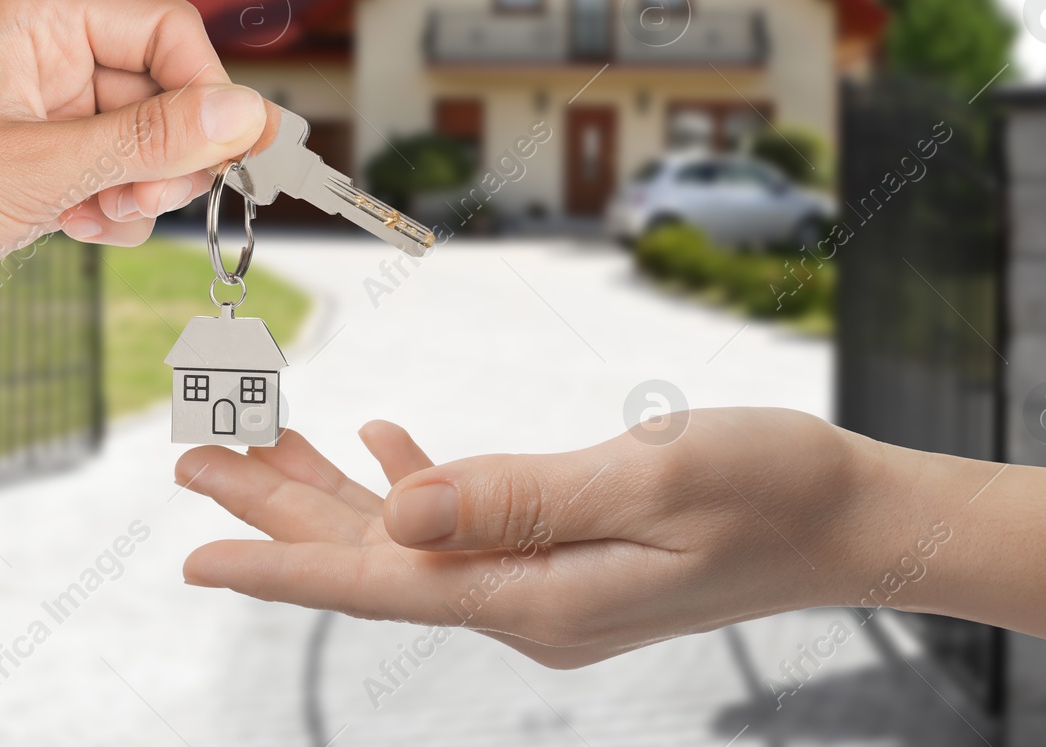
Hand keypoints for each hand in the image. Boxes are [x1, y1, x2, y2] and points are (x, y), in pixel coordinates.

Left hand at [0, 0, 267, 327]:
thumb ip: (151, 141)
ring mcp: (39, 112)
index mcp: (39, 22)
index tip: (222, 155)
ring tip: (95, 218)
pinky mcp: (32, 162)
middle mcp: (44, 56)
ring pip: (145, 140)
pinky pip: (111, 174)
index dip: (205, 92)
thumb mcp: (37, 171)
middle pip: (164, 88)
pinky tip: (74, 231)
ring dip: (141, 188)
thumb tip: (249, 115)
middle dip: (169, 153)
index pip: (168, 29)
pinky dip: (111, 209)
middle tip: (141, 198)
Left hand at [175, 408, 880, 667]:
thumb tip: (399, 510)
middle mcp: (528, 603)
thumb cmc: (770, 489)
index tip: (195, 551)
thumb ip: (517, 498)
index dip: (281, 560)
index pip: (380, 581)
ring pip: (413, 534)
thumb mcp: (649, 481)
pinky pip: (469, 518)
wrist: (850, 519)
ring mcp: (547, 581)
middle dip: (281, 508)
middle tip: (194, 460)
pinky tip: (388, 444)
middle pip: (377, 556)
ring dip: (336, 487)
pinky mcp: (569, 552)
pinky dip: (421, 477)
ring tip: (260, 442)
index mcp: (538, 598)